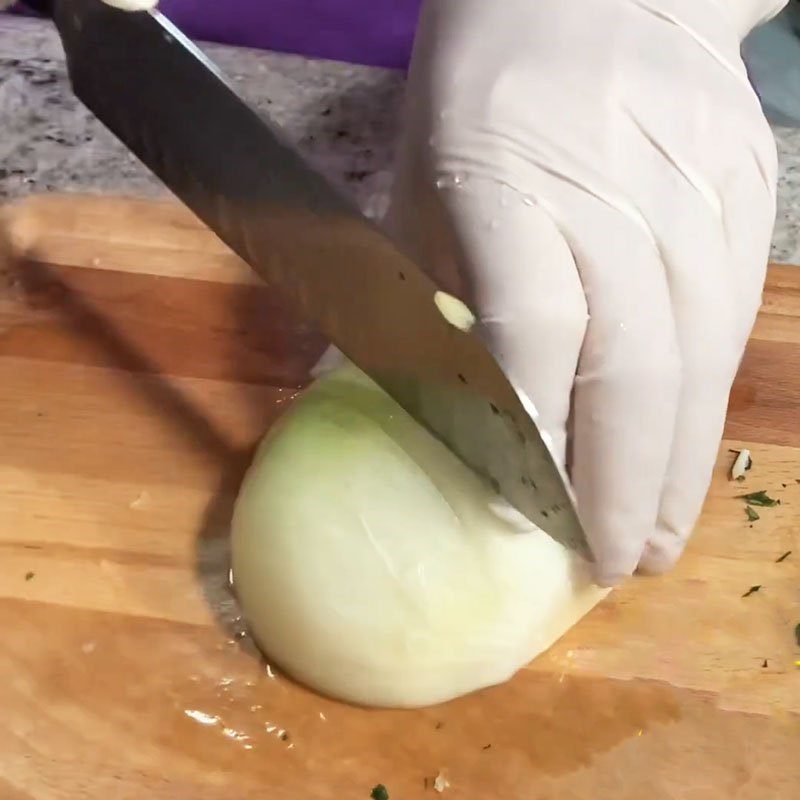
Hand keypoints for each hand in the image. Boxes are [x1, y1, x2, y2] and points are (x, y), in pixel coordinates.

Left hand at [388, 0, 784, 583]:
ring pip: (697, 358)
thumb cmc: (483, 94)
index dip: (530, 435)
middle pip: (634, 368)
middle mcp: (614, 197)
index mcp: (507, 183)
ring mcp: (693, 196)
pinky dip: (707, 399)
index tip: (521, 516)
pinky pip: (730, 321)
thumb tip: (384, 404)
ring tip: (657, 534)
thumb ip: (414, 298)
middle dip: (625, 486)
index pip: (531, 330)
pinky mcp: (743, 195)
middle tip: (614, 564)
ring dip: (678, 464)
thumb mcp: (420, 186)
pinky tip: (685, 450)